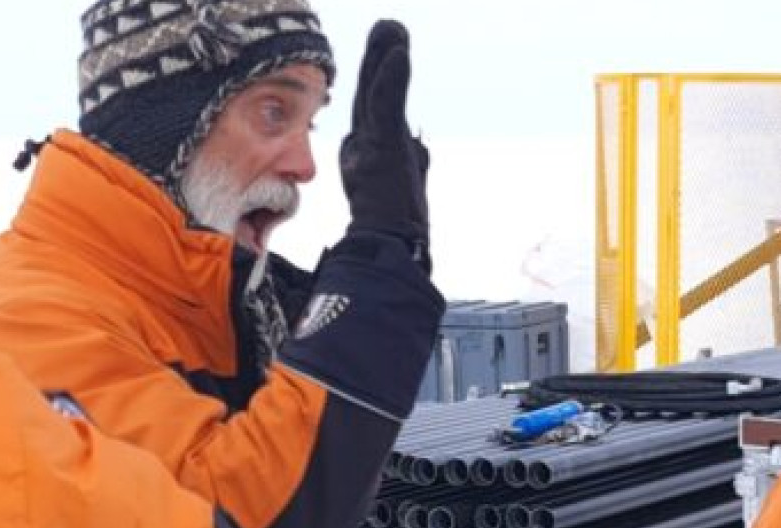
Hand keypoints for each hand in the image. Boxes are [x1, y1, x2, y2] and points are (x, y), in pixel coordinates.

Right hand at [339, 20, 429, 253]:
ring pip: (374, 93)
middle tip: (389, 26)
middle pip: (370, 91)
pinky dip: (390, 77)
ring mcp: (368, 145)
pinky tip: (397, 51)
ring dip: (383, 57)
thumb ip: (410, 161)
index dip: (379, 75)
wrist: (388, 248)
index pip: (373, 105)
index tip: (389, 46)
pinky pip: (385, 105)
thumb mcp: (405, 185)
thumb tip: (419, 146)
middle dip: (378, 58)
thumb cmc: (395, 227)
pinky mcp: (380, 148)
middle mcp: (361, 144)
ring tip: (392, 28)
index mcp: (364, 151)